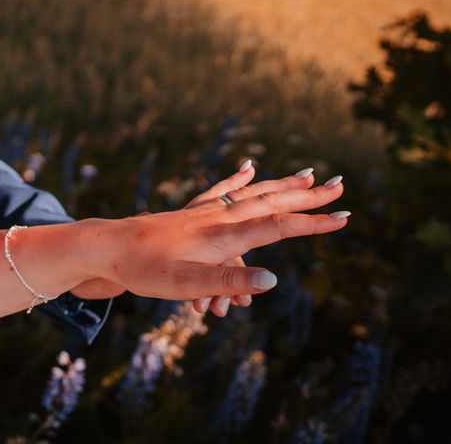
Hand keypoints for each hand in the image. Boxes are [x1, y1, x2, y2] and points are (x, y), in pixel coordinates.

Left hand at [80, 171, 347, 302]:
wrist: (105, 248)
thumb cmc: (144, 269)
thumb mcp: (188, 284)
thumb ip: (230, 283)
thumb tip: (274, 281)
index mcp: (222, 235)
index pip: (278, 226)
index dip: (313, 223)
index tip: (345, 218)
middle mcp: (217, 218)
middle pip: (271, 202)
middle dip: (308, 195)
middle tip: (342, 186)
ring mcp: (202, 212)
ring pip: (252, 193)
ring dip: (283, 184)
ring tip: (309, 173)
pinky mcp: (188, 212)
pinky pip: (221, 190)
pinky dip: (240, 179)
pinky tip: (249, 167)